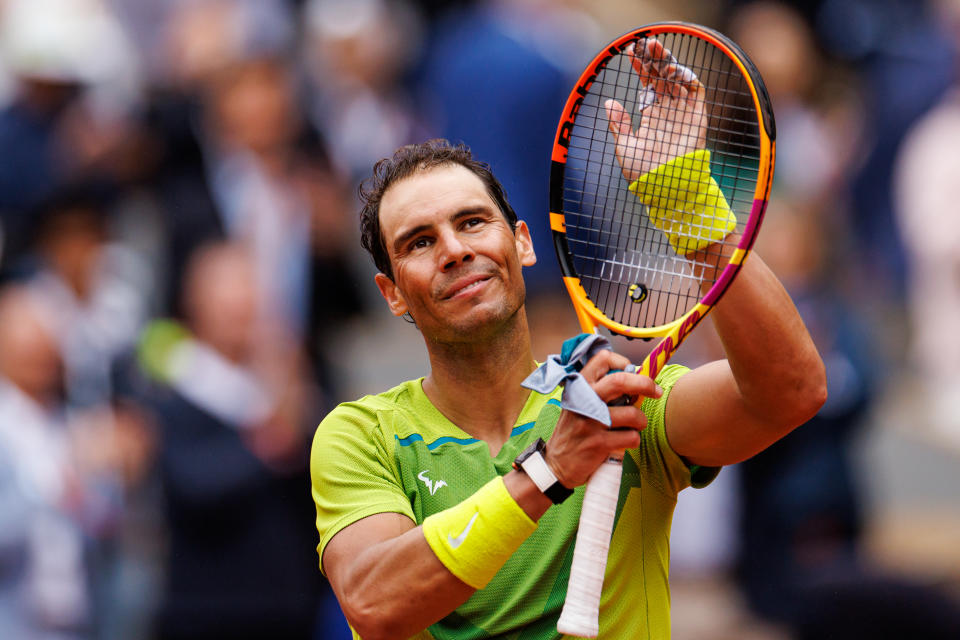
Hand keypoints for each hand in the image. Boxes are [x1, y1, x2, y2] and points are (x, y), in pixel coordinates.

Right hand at [543, 349, 661, 487]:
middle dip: (645, 384)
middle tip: (656, 391)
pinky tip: (623, 443)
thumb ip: (599, 390)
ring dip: (640, 421)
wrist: (556, 463)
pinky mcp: (598, 443)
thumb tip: (634, 377)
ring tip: (634, 426)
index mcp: (579, 386)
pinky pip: (631, 437)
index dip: (623, 361)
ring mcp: (591, 422)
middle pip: (621, 381)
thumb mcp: (579, 403)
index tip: (633, 371)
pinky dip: (633, 440)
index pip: (602, 359)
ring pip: (632, 414)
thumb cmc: (574, 431)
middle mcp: (584, 401)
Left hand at [605, 37, 706, 181]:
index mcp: (650, 115)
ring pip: (677, 78)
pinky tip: (672, 69)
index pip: (646, 84)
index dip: (639, 67)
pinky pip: (695, 90)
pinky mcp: (697, 115)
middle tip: (644, 43)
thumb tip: (609, 102)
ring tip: (655, 49)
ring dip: (668, 62)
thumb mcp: (624, 147)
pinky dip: (686, 76)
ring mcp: (682, 111)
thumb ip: (619, 124)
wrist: (665, 188)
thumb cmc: (643, 173)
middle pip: (661, 76)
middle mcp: (667, 110)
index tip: (629, 52)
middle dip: (653, 58)